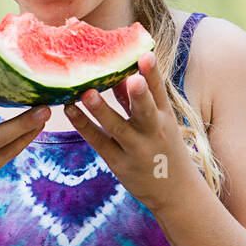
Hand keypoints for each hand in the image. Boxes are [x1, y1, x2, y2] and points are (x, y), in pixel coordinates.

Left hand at [62, 50, 197, 213]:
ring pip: (117, 128)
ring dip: (101, 110)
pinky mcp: (119, 163)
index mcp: (165, 117)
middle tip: (132, 79)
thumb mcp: (159, 122)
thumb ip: (137, 100)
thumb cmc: (165, 149)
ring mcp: (136, 149)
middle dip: (139, 95)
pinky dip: (84, 126)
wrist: (176, 191)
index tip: (146, 54)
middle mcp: (153, 132)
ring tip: (87, 93)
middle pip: (145, 111)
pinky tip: (70, 110)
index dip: (153, 74)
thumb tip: (117, 74)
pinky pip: (99, 142)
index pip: (160, 92)